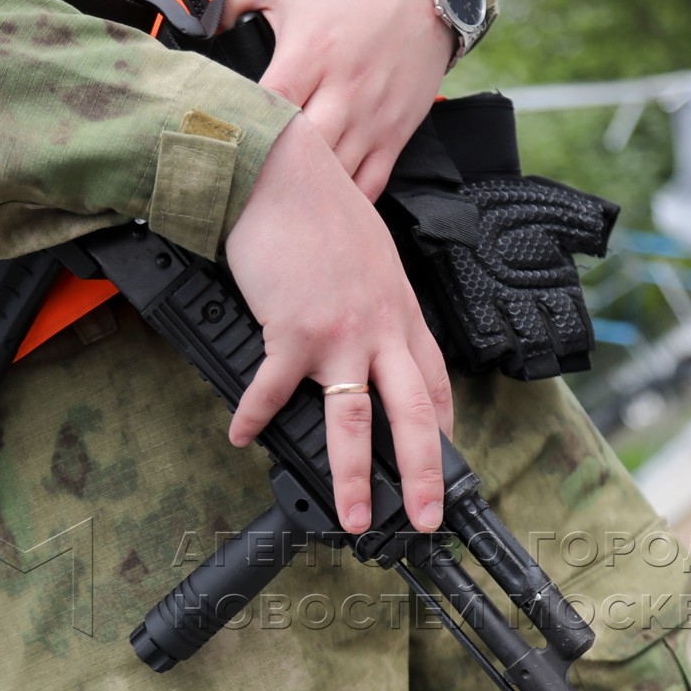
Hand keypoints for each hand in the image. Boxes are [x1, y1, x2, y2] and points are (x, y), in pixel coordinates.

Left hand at [221, 0, 453, 199]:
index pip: (268, 107)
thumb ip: (239, 1)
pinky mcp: (395, 133)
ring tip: (278, 204)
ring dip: (305, 191)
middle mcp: (343, 92)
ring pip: (332, 175)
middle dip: (270, 171)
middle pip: (299, 151)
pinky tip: (324, 206)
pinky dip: (346, 200)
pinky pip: (370, 183)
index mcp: (310, 54)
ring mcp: (371, 118)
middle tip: (245, 187)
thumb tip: (207, 28)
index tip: (223, 145)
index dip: (243, 130)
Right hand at [225, 115, 453, 532]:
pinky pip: (272, 390)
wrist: (281, 171)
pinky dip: (255, 418)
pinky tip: (242, 437)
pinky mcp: (291, 332)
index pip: (435, 386)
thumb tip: (369, 343)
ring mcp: (338, 334)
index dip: (444, 433)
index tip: (448, 468)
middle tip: (426, 520)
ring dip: (353, 477)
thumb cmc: (321, 209)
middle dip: (424, 476)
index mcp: (402, 314)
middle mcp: (379, 329)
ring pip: (353, 420)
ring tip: (352, 516)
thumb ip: (378, 306)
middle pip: (413, 416)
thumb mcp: (373, 259)